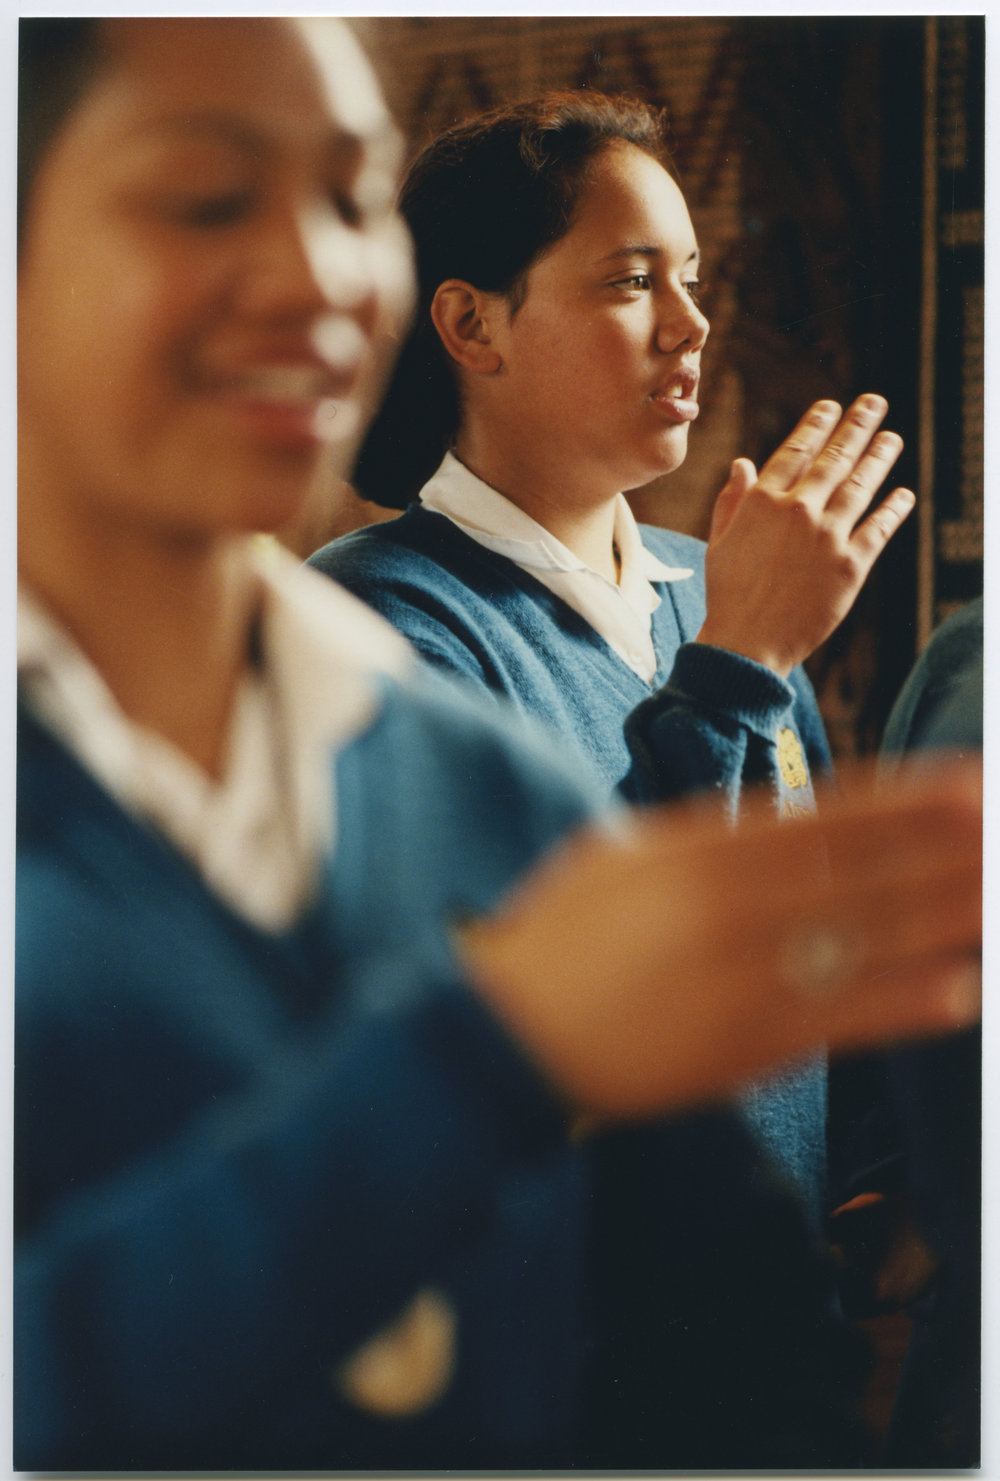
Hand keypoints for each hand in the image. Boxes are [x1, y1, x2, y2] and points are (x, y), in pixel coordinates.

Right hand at [460, 762, 980, 1118]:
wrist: (507, 1036)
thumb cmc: (562, 936)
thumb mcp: (621, 856)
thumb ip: (707, 840)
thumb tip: (793, 827)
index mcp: (691, 852)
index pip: (823, 819)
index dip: (908, 802)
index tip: (973, 784)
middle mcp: (723, 910)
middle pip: (862, 875)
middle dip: (950, 854)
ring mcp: (736, 982)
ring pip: (864, 944)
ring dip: (946, 920)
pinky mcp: (740, 1050)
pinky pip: (838, 1021)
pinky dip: (901, 1004)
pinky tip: (958, 989)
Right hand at [697, 395, 915, 675]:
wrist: (747, 643)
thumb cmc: (728, 594)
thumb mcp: (720, 542)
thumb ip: (733, 501)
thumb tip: (743, 463)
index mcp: (763, 502)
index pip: (796, 450)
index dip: (817, 425)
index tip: (832, 407)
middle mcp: (798, 511)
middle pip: (835, 458)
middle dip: (858, 425)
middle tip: (874, 403)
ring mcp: (827, 537)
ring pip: (861, 485)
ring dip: (880, 457)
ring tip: (892, 438)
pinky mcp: (851, 566)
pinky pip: (879, 529)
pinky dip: (894, 508)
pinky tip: (903, 494)